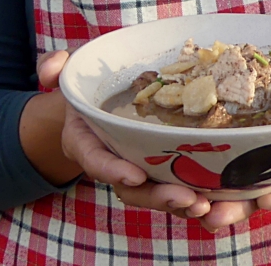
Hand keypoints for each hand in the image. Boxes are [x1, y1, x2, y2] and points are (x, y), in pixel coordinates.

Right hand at [36, 50, 213, 220]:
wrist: (96, 107)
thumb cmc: (85, 87)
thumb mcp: (69, 73)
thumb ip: (55, 67)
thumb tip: (51, 66)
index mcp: (86, 143)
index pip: (96, 160)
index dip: (113, 170)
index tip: (135, 175)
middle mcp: (111, 162)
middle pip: (133, 188)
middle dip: (159, 196)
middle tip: (189, 199)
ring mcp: (135, 168)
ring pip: (156, 193)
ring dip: (182, 202)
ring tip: (207, 204)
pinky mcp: (158, 169)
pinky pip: (174, 187)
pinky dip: (195, 194)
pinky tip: (219, 198)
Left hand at [197, 90, 270, 231]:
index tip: (269, 197)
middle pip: (262, 200)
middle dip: (237, 209)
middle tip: (212, 214)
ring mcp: (267, 160)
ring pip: (236, 185)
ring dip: (212, 195)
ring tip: (188, 201)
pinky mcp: (246, 142)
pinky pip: (223, 158)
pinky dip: (202, 164)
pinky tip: (177, 164)